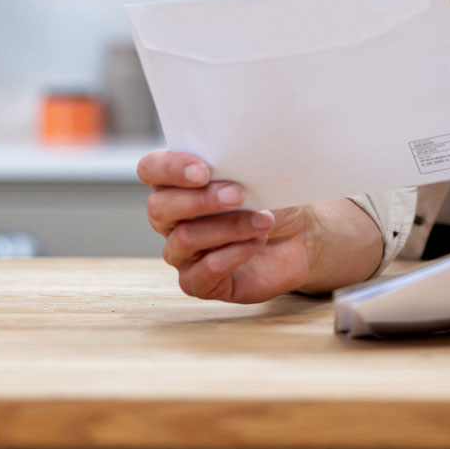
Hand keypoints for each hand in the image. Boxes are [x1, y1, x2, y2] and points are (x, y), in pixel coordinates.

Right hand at [137, 150, 311, 303]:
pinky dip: (234, 254)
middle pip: (159, 208)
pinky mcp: (199, 283)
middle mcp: (171, 219)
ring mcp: (182, 253)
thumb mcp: (256, 176)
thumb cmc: (271, 201)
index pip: (151, 169)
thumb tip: (229, 166)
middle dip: (201, 199)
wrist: (298, 237)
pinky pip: (204, 271)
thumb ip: (234, 167)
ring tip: (263, 221)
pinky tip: (257, 243)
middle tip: (238, 195)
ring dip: (229, 227)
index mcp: (176, 184)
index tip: (204, 171)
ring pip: (185, 239)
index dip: (170, 168)